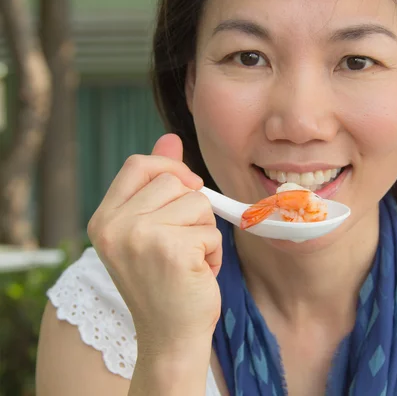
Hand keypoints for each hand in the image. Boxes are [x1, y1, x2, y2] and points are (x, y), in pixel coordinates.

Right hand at [87, 134, 222, 356]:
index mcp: (103, 219)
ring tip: (189, 260)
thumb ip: (157, 184)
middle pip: (175, 182)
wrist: (170, 336)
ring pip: (198, 203)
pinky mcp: (172, 249)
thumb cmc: (164, 282)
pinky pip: (211, 230)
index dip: (169, 169)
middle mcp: (115, 226)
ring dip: (204, 233)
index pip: (137, 164)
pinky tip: (197, 274)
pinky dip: (214, 253)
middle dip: (192, 211)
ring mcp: (141, 237)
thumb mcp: (150, 230)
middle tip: (182, 244)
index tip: (186, 188)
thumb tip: (170, 138)